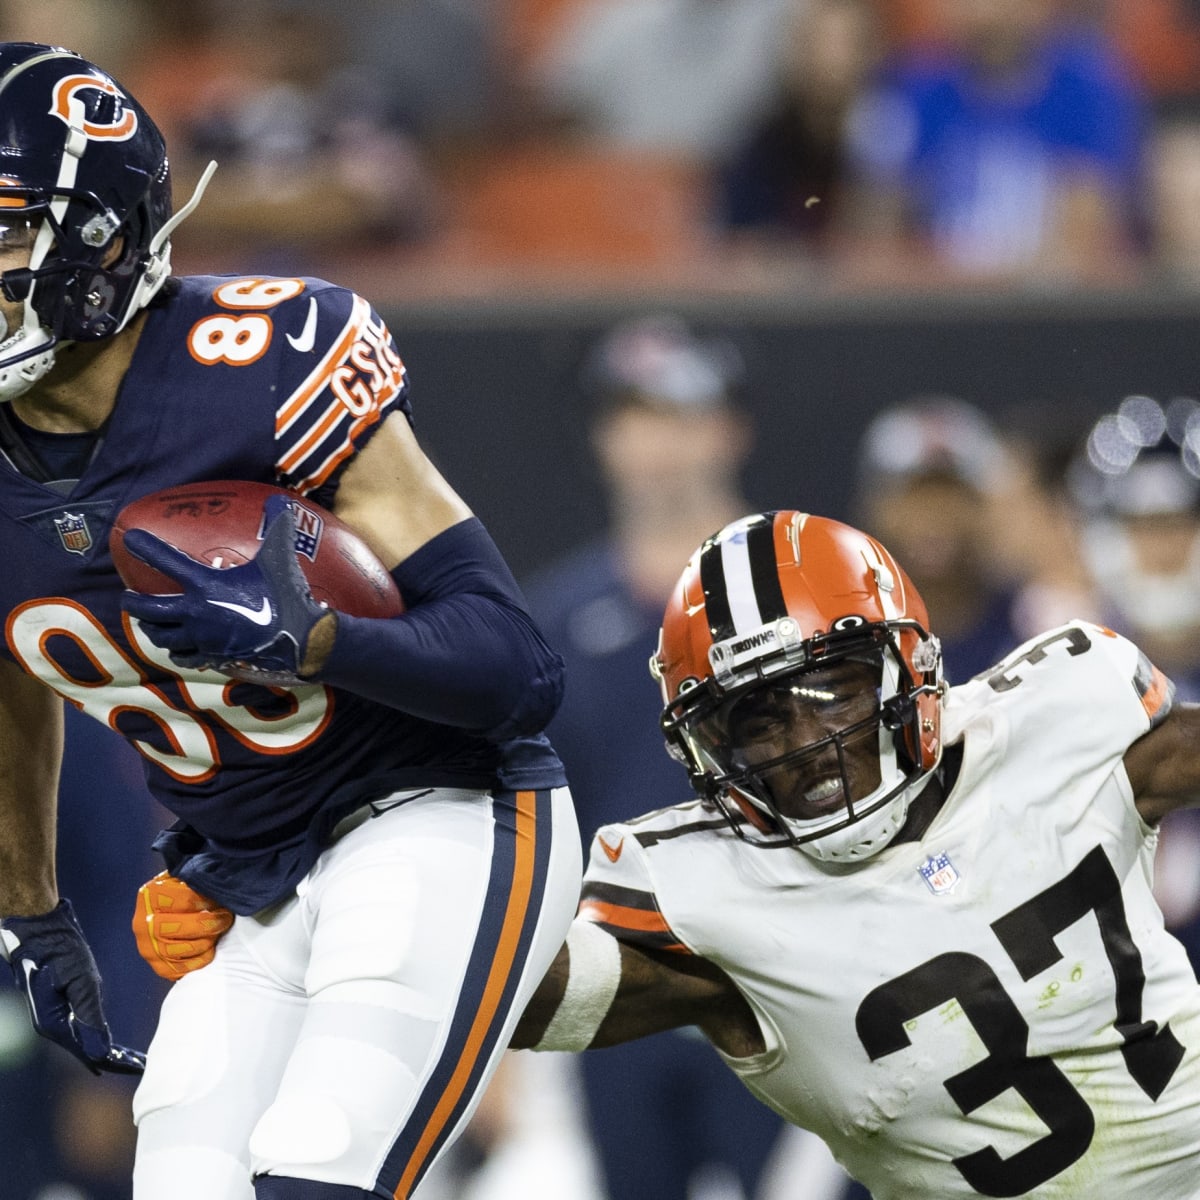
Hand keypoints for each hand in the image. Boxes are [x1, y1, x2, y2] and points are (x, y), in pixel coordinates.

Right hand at [0, 899, 146, 1074]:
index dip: (115, 1063)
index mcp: (55, 1024)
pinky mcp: (57, 1004)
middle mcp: (52, 1024)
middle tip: (141, 1064)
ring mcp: (53, 1014)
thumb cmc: (58, 950)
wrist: (38, 929)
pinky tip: (106, 1038)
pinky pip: (78, 1027)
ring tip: (130, 1057)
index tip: (139, 1068)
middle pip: (86, 1051)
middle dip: (113, 1060)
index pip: (90, 1053)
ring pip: (82, 1040)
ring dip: (106, 1050)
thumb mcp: (81, 980)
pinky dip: (96, 1035)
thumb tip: (102, 1053)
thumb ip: (90, 1016)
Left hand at [121, 494, 330, 685]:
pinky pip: (184, 656)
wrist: (300, 640)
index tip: (129, 538)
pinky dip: (177, 651)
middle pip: (148, 610)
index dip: (145, 546)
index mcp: (206, 584)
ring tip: (149, 624)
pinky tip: (179, 648)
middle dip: (132, 602)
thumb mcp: (280, 558)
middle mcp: (195, 612)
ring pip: (161, 637)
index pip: (166, 561)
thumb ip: (278, 528)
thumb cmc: (287, 595)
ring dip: (152, 629)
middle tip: (127, 597)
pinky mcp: (212, 658)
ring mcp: (201, 639)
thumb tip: (282, 500)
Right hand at [133, 871, 232, 980]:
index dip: (206, 902)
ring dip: (206, 942)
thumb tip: (220, 876)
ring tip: (217, 933)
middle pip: (180, 927)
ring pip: (180, 950)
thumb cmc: (181, 891)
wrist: (162, 912)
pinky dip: (198, 961)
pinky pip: (178, 970)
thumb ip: (196, 877)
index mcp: (150, 895)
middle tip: (225, 918)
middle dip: (209, 924)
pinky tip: (209, 950)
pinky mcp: (156, 966)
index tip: (219, 901)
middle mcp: (143, 922)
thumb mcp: (184, 877)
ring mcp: (147, 946)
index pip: (184, 901)